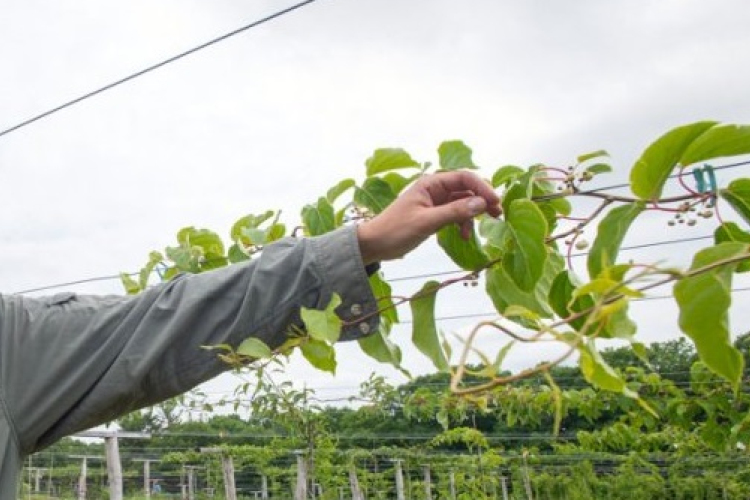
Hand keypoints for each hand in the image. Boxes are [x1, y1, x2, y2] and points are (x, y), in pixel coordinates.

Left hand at [357, 171, 500, 263]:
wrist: (375, 244)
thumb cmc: (395, 230)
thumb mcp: (426, 222)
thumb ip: (453, 212)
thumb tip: (481, 203)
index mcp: (431, 183)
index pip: (464, 178)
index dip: (482, 188)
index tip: (494, 202)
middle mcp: (435, 189)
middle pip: (467, 189)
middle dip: (482, 200)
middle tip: (497, 214)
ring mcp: (436, 202)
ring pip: (463, 202)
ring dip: (473, 214)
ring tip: (477, 229)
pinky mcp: (435, 214)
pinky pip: (456, 214)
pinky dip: (462, 223)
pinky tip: (463, 235)